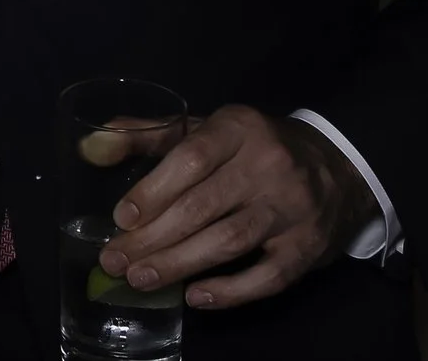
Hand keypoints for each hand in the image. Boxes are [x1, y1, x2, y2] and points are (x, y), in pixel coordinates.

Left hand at [97, 105, 377, 309]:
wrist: (338, 167)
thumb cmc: (253, 148)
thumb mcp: (207, 129)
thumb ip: (148, 135)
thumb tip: (89, 145)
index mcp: (238, 129)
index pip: (191, 158)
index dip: (154, 190)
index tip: (121, 218)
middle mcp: (268, 166)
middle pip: (203, 206)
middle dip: (154, 237)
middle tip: (115, 261)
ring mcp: (292, 209)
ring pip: (230, 241)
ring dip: (180, 264)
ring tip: (140, 279)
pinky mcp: (309, 247)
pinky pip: (269, 275)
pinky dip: (232, 291)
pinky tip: (196, 297)